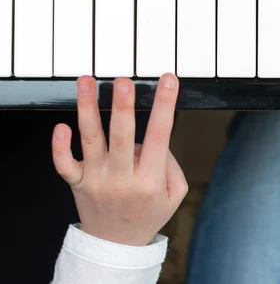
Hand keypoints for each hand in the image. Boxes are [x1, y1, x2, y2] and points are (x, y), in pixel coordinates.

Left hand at [51, 74, 187, 245]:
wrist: (117, 245)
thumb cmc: (148, 213)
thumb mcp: (175, 194)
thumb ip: (171, 163)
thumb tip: (155, 138)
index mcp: (150, 180)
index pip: (160, 135)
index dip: (165, 105)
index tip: (168, 80)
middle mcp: (122, 178)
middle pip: (122, 136)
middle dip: (123, 106)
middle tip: (124, 81)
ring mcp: (97, 180)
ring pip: (91, 140)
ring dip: (88, 108)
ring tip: (86, 82)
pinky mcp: (77, 183)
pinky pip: (65, 165)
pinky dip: (60, 147)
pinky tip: (60, 127)